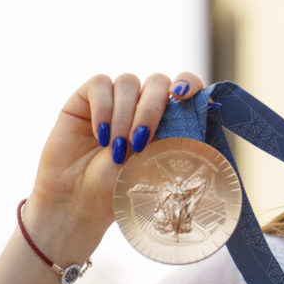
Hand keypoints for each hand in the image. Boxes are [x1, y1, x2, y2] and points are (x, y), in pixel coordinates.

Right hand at [26, 72, 203, 245]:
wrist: (80, 202)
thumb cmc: (121, 187)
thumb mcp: (156, 165)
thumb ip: (176, 139)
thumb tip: (202, 117)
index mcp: (167, 116)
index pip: (186, 84)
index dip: (188, 83)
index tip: (182, 96)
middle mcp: (142, 103)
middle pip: (158, 81)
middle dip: (151, 110)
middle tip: (140, 141)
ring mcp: (115, 98)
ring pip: (128, 82)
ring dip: (124, 115)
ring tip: (116, 149)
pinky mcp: (86, 98)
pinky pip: (100, 84)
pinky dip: (103, 108)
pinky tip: (100, 135)